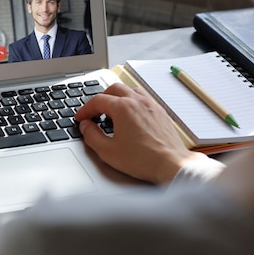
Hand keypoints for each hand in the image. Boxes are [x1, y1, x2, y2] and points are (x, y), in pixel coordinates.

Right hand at [75, 83, 202, 183]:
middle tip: (94, 112)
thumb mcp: (107, 151)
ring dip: (117, 97)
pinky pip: (143, 98)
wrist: (172, 164)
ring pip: (129, 90)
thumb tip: (86, 126)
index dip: (85, 109)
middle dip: (100, 99)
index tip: (81, 118)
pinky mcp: (160, 112)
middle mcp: (137, 101)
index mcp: (123, 108)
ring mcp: (151, 105)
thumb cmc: (143, 159)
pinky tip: (130, 116)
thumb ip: (91, 135)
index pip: (97, 101)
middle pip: (113, 89)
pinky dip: (131, 102)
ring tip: (112, 111)